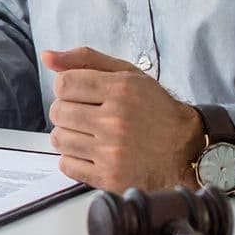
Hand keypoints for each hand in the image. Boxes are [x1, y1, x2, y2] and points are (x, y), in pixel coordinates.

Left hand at [43, 48, 204, 192]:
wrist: (186, 150)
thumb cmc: (155, 110)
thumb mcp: (128, 75)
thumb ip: (86, 60)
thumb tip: (47, 57)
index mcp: (122, 90)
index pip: (63, 84)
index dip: (67, 88)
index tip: (80, 94)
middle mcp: (116, 120)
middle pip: (58, 111)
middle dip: (68, 112)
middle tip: (87, 116)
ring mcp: (113, 151)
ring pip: (58, 139)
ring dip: (69, 136)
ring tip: (90, 135)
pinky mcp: (110, 177)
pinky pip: (66, 165)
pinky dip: (74, 159)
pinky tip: (93, 153)